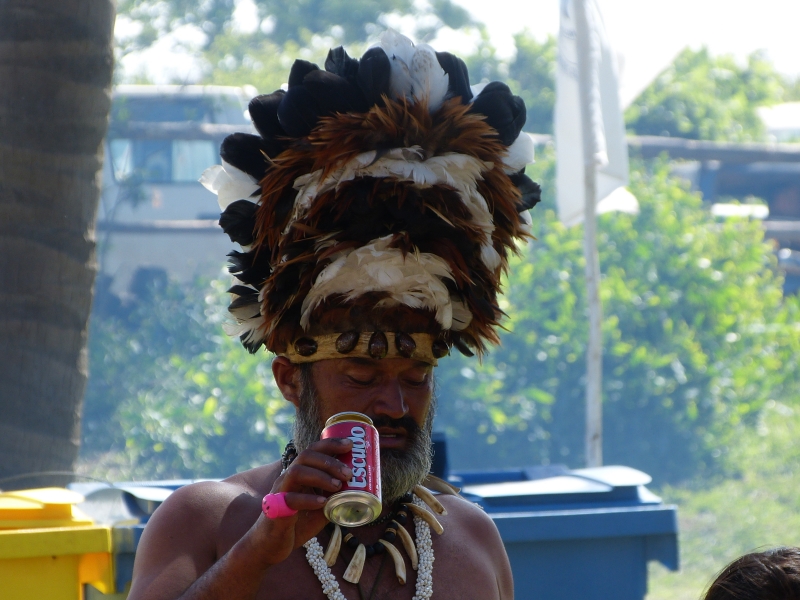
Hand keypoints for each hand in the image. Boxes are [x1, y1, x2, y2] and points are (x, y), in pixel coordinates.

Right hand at [247, 437, 352, 565]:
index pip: (313, 450)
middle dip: (329, 461)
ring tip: (337, 486)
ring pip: (296, 472)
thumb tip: (360, 491)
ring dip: (320, 476)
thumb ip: (335, 498)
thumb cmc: (297, 525)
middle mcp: (287, 479)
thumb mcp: (321, 509)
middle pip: (306, 456)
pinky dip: (308, 499)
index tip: (350, 444)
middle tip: (348, 473)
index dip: (331, 444)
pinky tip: (323, 503)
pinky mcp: (275, 511)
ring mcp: (280, 493)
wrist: (270, 547)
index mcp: (299, 475)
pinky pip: (290, 499)